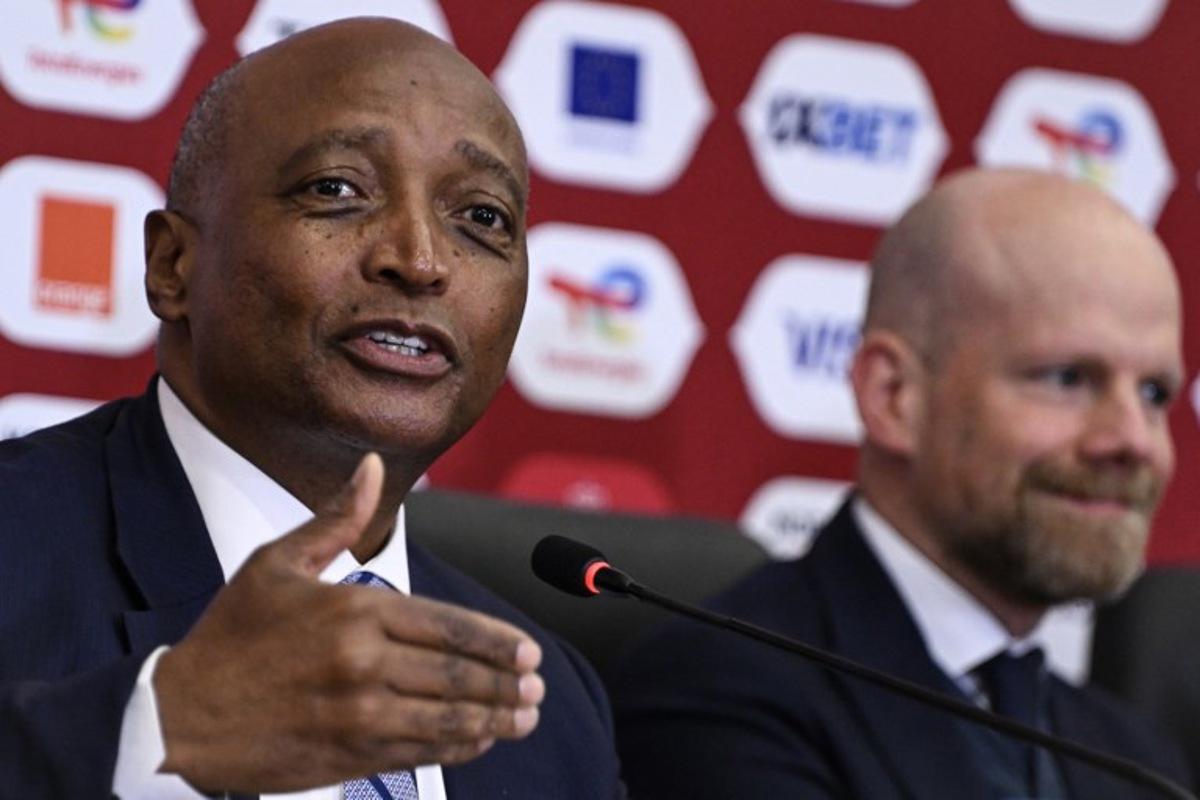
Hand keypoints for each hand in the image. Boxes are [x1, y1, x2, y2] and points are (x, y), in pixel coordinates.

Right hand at [153, 453, 543, 792]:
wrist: (178, 717)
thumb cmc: (231, 637)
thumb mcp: (277, 564)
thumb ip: (336, 519)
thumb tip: (371, 467)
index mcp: (356, 610)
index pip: (449, 624)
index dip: (496, 641)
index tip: (528, 651)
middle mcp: (365, 663)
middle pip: (459, 673)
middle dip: (507, 682)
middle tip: (537, 687)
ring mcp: (360, 714)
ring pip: (449, 716)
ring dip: (496, 717)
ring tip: (526, 716)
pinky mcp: (351, 756)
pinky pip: (422, 752)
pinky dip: (459, 747)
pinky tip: (479, 740)